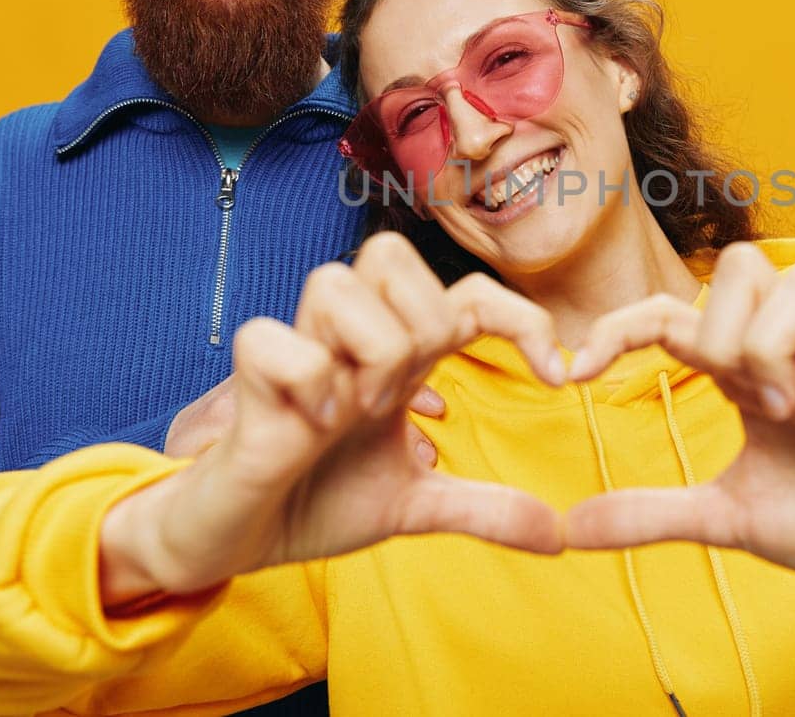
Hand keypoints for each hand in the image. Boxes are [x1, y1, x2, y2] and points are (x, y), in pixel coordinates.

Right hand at [100, 233, 565, 605]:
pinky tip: (308, 428)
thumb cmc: (314, 501)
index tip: (556, 378)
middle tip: (405, 396)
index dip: (521, 319)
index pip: (467, 294)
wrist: (236, 540)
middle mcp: (350, 340)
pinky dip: (304, 383)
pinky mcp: (248, 379)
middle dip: (421, 321)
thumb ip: (483, 509)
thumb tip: (558, 533)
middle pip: (391, 254)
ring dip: (364, 350)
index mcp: (397, 357)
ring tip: (354, 412)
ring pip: (335, 281)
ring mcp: (299, 351)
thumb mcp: (414, 507)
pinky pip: (274, 340)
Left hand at [566, 243, 794, 605]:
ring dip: (779, 344)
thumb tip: (570, 526)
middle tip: (737, 396)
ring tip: (791, 411)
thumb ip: (652, 514)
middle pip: (743, 263)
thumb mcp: (725, 519)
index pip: (671, 314)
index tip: (573, 376)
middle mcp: (788, 348)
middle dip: (722, 325)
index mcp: (742, 369)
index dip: (618, 329)